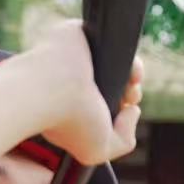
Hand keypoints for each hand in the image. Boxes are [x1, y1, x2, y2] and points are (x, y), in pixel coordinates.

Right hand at [21, 20, 143, 165]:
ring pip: (114, 60)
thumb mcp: (99, 149)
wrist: (50, 90)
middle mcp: (73, 80)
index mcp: (74, 104)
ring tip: (132, 86)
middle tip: (130, 98)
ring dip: (133, 73)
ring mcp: (75, 56)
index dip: (124, 106)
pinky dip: (128, 54)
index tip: (127, 110)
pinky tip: (132, 71)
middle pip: (113, 81)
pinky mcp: (77, 33)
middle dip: (130, 92)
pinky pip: (111, 38)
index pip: (105, 102)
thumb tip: (134, 110)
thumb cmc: (70, 122)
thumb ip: (124, 140)